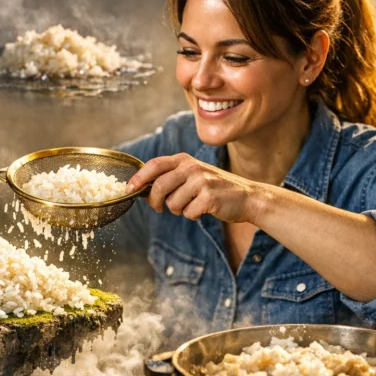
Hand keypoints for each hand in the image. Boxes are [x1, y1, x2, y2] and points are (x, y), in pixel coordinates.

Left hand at [125, 153, 263, 222]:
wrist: (247, 197)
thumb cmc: (213, 188)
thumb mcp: (192, 175)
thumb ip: (170, 178)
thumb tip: (141, 189)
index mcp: (184, 159)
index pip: (154, 165)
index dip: (138, 178)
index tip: (128, 190)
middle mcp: (192, 167)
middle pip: (158, 187)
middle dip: (155, 201)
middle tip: (159, 208)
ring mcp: (201, 181)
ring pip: (172, 203)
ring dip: (179, 210)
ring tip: (192, 204)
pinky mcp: (209, 197)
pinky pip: (188, 213)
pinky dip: (193, 216)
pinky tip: (204, 209)